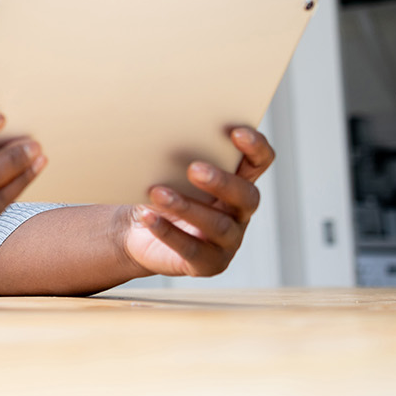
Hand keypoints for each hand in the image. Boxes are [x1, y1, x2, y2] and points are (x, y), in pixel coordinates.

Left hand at [117, 127, 275, 277]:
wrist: (136, 231)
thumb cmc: (159, 191)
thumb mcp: (168, 172)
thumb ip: (177, 156)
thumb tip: (162, 135)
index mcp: (237, 181)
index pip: (259, 162)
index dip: (254, 147)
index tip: (235, 132)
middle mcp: (239, 212)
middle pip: (246, 196)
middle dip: (221, 181)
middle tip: (193, 168)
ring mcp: (228, 241)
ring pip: (218, 225)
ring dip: (187, 207)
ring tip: (158, 192)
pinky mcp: (208, 264)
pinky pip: (190, 249)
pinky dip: (167, 232)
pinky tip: (148, 216)